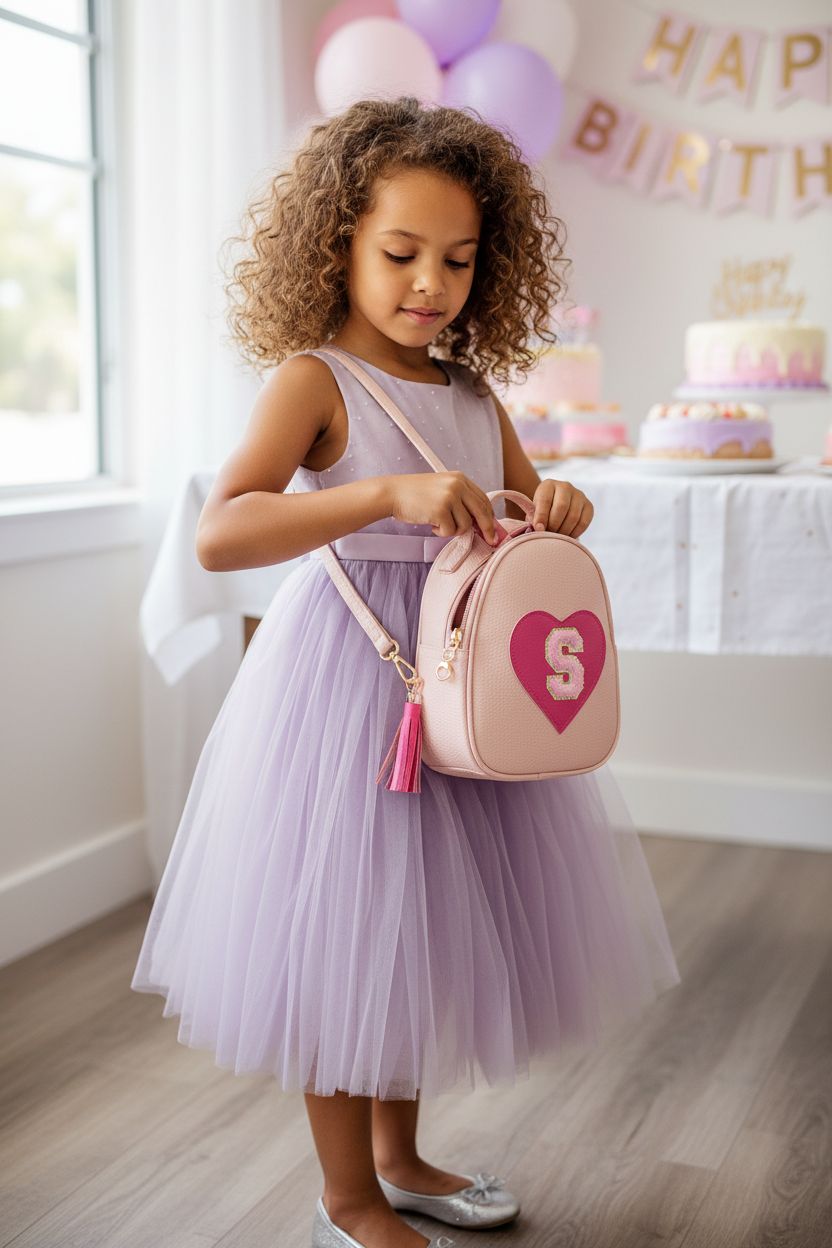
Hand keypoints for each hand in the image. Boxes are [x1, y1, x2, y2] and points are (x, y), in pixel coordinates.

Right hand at [383, 470, 498, 543]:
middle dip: (487, 529)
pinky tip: (431, 524)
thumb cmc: (414, 494)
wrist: (392, 493)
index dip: (489, 516)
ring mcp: (450, 497)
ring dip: (452, 530)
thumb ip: (460, 500)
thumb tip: (478, 522)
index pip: (483, 499)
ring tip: (438, 523)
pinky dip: (441, 532)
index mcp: (460, 478)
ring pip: (465, 525)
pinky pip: (450, 531)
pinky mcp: (441, 510)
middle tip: (491, 541)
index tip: (492, 529)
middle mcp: (458, 485)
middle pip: (482, 512)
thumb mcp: (441, 488)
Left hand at [531, 478, 593, 538]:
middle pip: (562, 507)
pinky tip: (567, 537)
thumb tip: (540, 529)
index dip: (541, 516)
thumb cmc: (542, 511)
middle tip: (549, 535)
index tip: (538, 529)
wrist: (555, 507)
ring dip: (564, 531)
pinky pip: (584, 522)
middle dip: (554, 525)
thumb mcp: (534, 511)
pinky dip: (575, 532)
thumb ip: (535, 518)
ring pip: (574, 516)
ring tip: (557, 538)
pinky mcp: (588, 505)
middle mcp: (565, 486)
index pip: (545, 500)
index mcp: (548, 485)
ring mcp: (579, 495)